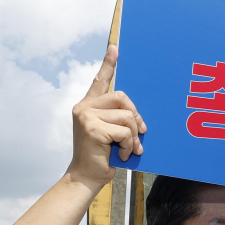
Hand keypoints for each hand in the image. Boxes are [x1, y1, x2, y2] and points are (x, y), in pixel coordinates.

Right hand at [68, 45, 144, 187]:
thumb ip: (118, 119)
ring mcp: (86, 116)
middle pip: (122, 97)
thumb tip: (138, 118)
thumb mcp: (111, 134)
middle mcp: (84, 107)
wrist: (87, 177)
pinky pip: (125, 131)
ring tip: (129, 149)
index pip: (99, 81)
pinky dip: (130, 145)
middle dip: (135, 116)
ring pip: (127, 116)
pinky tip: (122, 155)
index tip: (115, 48)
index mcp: (88, 106)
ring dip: (134, 136)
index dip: (108, 64)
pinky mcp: (92, 128)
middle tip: (139, 133)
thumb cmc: (102, 156)